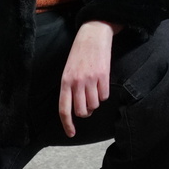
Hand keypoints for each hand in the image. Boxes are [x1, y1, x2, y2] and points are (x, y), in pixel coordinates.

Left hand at [59, 21, 119, 135]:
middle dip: (86, 112)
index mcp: (65, 82)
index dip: (67, 124)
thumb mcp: (69, 70)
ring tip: (94, 90)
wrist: (93, 35)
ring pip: (94, 105)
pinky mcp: (103, 76)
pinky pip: (104, 96)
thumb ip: (70, 88)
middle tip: (87, 106)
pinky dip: (104, 94)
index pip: (64, 109)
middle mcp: (76, 83)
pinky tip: (102, 83)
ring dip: (95, 102)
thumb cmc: (79, 53)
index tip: (71, 133)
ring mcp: (90, 80)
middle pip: (81, 111)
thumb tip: (76, 106)